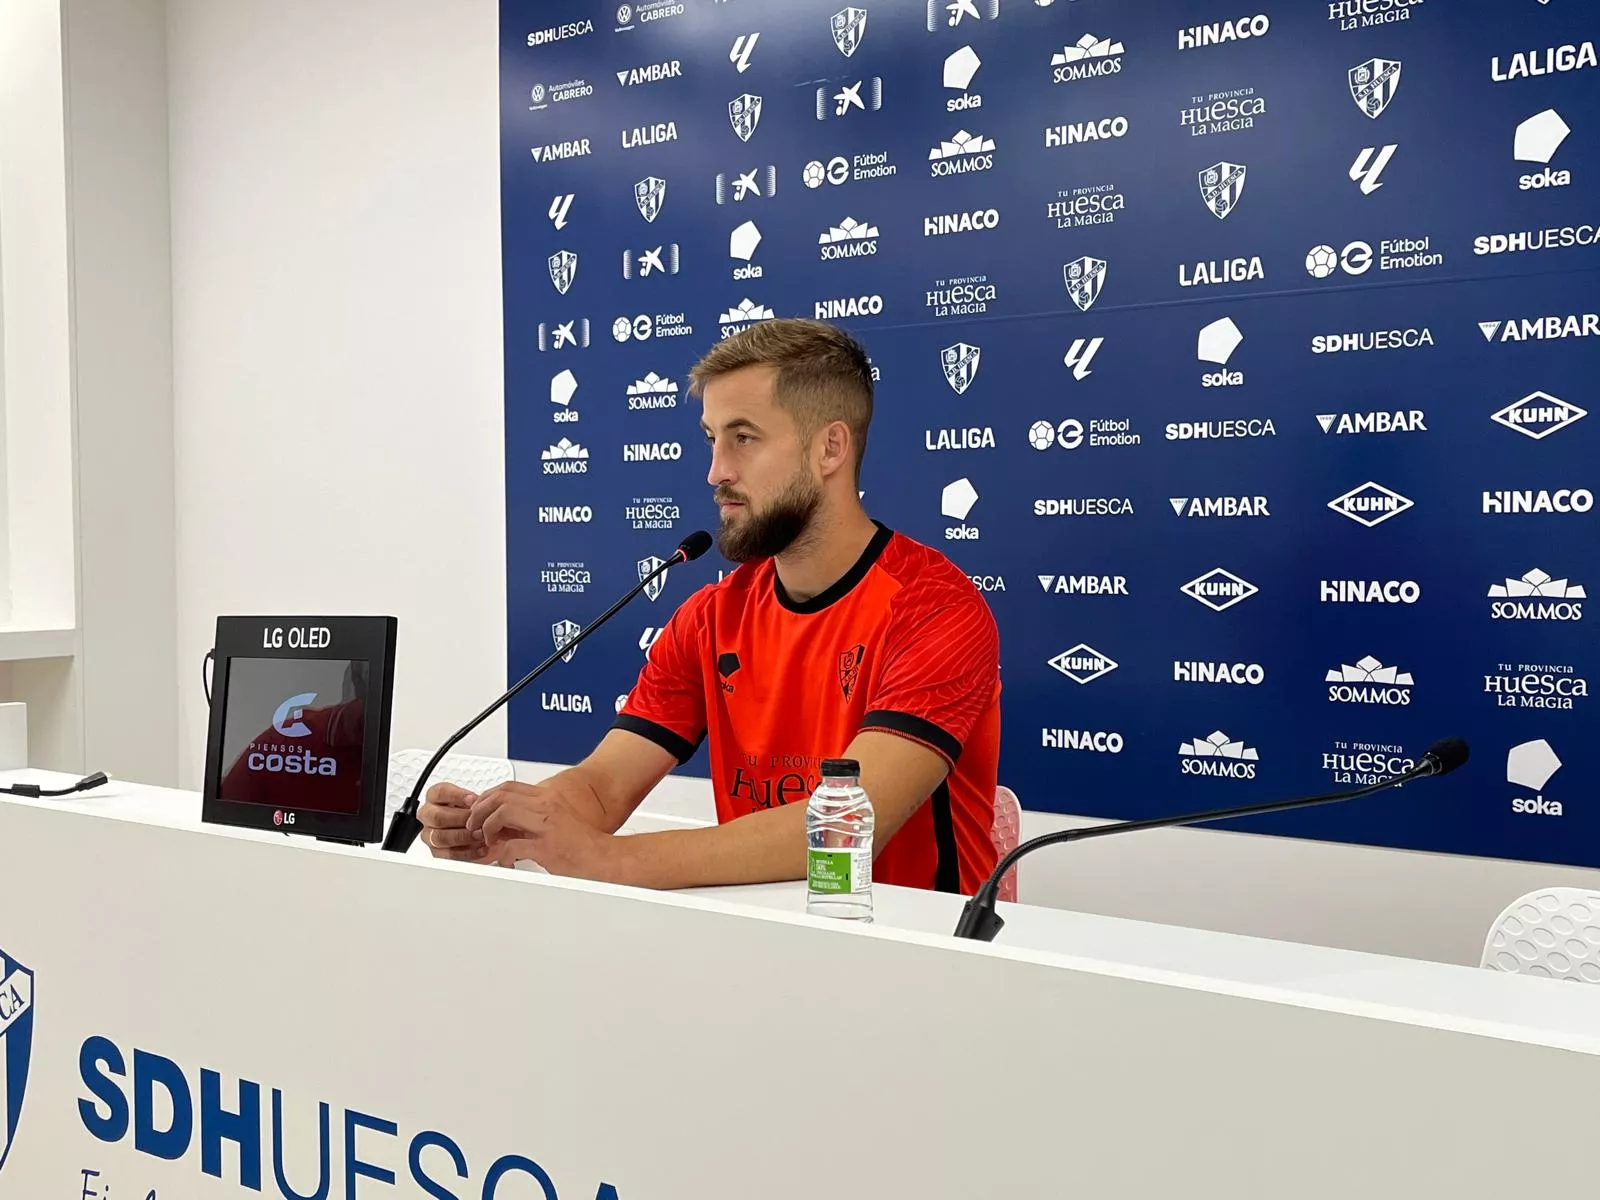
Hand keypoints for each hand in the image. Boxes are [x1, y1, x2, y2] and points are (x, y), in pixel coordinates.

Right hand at [417, 782, 493, 861]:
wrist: (472, 826)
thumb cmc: (469, 810)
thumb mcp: (472, 799)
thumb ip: (473, 800)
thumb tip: (477, 803)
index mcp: (433, 797)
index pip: (440, 792)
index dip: (457, 796)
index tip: (473, 800)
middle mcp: (427, 815)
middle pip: (437, 817)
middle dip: (461, 820)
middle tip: (478, 821)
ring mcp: (429, 834)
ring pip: (440, 837)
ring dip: (463, 837)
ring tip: (480, 836)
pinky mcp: (435, 851)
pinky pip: (447, 854)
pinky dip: (466, 852)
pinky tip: (480, 849)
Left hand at [465, 783, 620, 880]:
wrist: (606, 859)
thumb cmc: (584, 845)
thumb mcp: (556, 823)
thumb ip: (532, 821)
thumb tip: (506, 828)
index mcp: (549, 799)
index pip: (509, 787)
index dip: (487, 797)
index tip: (479, 810)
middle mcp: (547, 807)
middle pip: (501, 796)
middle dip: (481, 810)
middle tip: (475, 826)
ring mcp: (547, 825)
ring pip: (503, 813)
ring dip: (487, 828)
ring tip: (487, 841)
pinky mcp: (547, 847)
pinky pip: (512, 846)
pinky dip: (502, 856)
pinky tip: (505, 862)